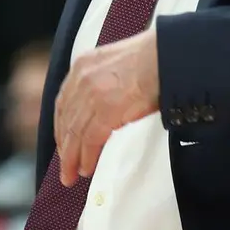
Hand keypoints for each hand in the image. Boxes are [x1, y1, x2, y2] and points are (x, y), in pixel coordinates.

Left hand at [54, 29, 159, 186]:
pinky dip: (86, 157)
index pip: (64, 100)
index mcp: (85, 64)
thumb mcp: (118, 63)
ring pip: (74, 133)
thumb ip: (105, 82)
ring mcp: (92, 95)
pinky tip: (87, 167)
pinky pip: (89, 140)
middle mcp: (83, 78)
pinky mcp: (105, 111)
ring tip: (72, 173)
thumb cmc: (154, 58)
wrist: (167, 56)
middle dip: (64, 145)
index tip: (63, 139)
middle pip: (66, 119)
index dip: (61, 124)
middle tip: (65, 164)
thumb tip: (106, 106)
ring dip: (71, 157)